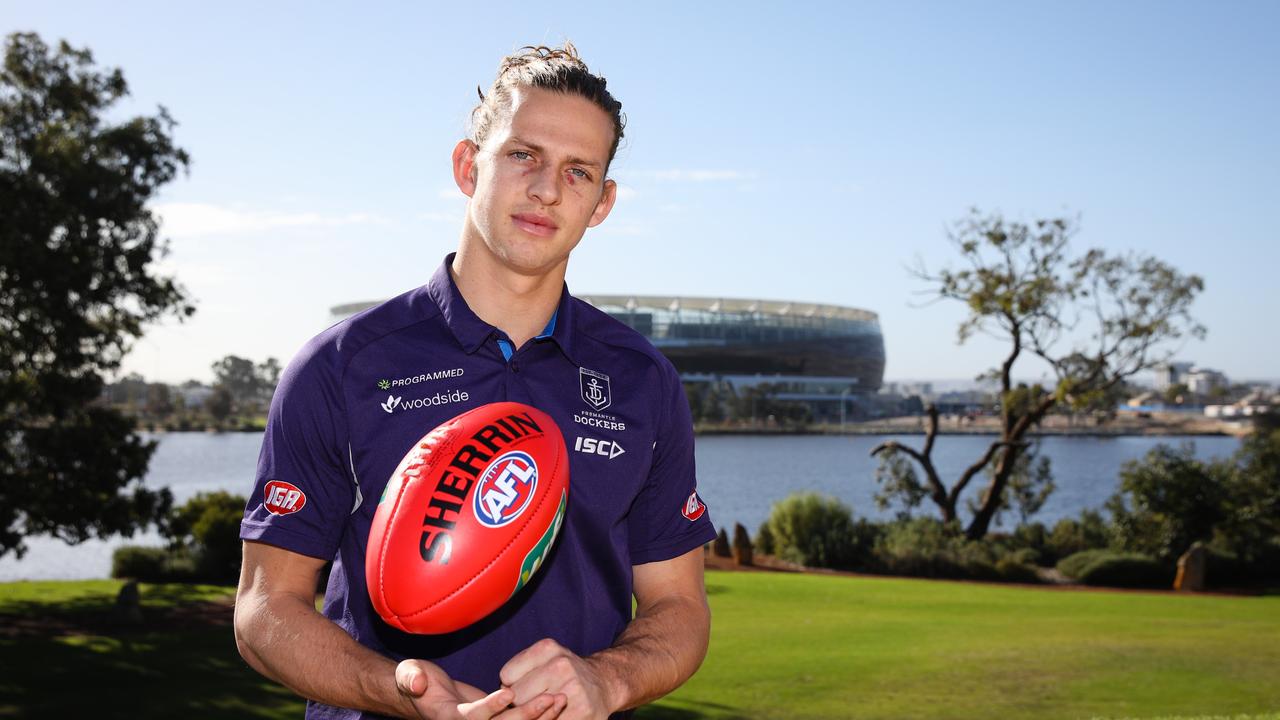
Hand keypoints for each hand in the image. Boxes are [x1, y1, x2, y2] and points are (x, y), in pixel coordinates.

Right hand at [396, 659, 565, 719]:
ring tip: (560, 699)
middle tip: (551, 698)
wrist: (426, 694)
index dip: (490, 707)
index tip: (507, 692)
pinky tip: (558, 702)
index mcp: (450, 719)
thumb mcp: (408, 675)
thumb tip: (417, 682)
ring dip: (539, 715)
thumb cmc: (414, 679)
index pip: (473, 718)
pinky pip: (520, 719)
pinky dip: (539, 714)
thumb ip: (411, 678)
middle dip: (527, 715)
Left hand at [499, 639, 618, 719]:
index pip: (507, 676)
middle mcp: (560, 665)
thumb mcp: (544, 658)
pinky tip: (555, 716)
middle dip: (520, 703)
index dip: (511, 686)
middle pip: (516, 696)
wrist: (605, 683)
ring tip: (544, 709)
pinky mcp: (582, 711)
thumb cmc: (565, 674)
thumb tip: (503, 696)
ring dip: (534, 715)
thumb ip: (520, 670)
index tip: (524, 687)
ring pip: (531, 712)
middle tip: (535, 701)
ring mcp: (572, 689)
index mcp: (547, 648)